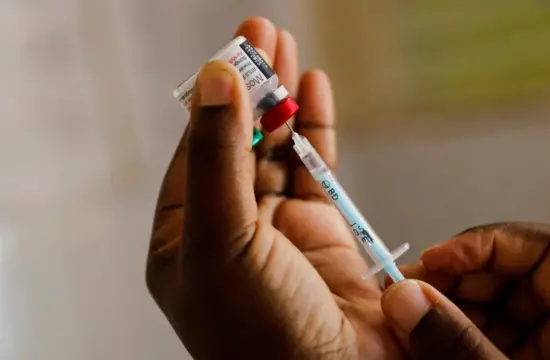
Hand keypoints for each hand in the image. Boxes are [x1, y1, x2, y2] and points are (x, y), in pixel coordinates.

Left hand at [145, 18, 403, 358]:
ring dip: (283, 99)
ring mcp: (278, 228)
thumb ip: (217, 158)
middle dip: (250, 86)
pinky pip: (317, 168)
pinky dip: (318, 129)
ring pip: (278, 148)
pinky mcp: (324, 230)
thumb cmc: (259, 332)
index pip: (196, 149)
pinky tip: (317, 91)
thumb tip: (213, 80)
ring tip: (288, 49)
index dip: (213, 97)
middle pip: (237, 140)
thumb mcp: (221, 240)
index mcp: (186, 236)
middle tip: (263, 33)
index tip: (232, 50)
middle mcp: (229, 228)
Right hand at [381, 222, 549, 358]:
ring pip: (487, 307)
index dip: (488, 243)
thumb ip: (459, 345)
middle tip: (407, 294)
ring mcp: (542, 354)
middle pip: (510, 276)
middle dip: (453, 279)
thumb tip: (406, 297)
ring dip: (442, 307)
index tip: (437, 258)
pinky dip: (446, 335)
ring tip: (405, 320)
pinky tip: (418, 340)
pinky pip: (479, 337)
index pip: (549, 252)